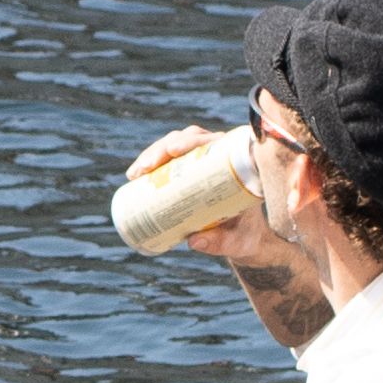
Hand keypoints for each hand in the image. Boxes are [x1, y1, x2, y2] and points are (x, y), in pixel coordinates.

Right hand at [123, 125, 256, 252]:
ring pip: (176, 145)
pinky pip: (170, 161)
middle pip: (190, 139)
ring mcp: (203, 162)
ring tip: (136, 174)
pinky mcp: (190, 172)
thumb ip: (220, 243)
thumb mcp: (237, 241)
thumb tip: (193, 241)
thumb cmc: (246, 235)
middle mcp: (220, 157)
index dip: (192, 141)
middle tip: (147, 168)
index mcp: (237, 165)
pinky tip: (136, 175)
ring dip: (153, 154)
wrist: (247, 237)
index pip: (213, 142)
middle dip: (163, 148)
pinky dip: (151, 164)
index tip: (174, 152)